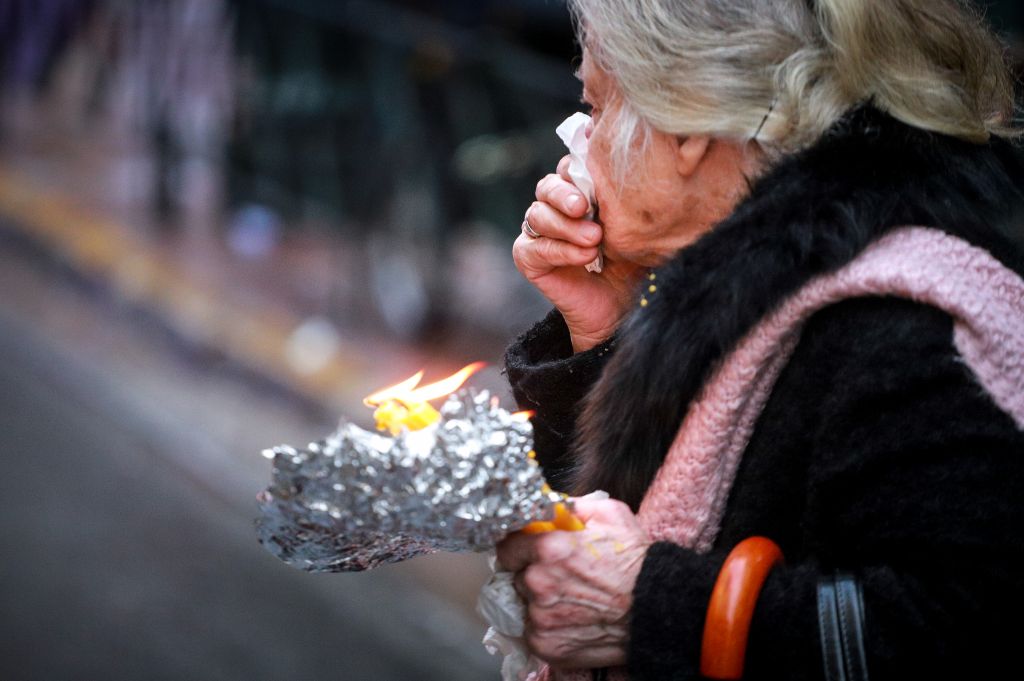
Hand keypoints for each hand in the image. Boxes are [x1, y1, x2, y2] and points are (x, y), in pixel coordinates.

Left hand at [495, 497, 650, 668]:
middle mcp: (539, 583)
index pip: (507, 547)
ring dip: (539, 602)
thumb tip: (556, 504)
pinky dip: (547, 627)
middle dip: (532, 575)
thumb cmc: (637, 564)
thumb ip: (576, 506)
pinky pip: (533, 632)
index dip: (518, 548)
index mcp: (548, 549)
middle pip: (517, 577)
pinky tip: (571, 619)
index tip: (528, 552)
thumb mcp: (611, 515)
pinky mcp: (546, 645)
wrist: (657, 611)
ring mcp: (541, 618)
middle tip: (559, 577)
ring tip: (569, 600)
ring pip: (524, 606)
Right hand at [513, 156, 642, 352]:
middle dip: (564, 194)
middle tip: (585, 207)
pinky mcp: (528, 259)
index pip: (568, 168)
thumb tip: (633, 167)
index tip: (600, 177)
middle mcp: (554, 209)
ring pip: (538, 215)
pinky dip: (561, 250)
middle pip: (547, 186)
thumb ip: (625, 199)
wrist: (619, 309)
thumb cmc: (630, 263)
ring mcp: (538, 234)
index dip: (578, 168)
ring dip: (567, 226)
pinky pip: (535, 247)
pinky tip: (585, 256)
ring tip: (594, 239)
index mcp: (578, 194)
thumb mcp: (632, 227)